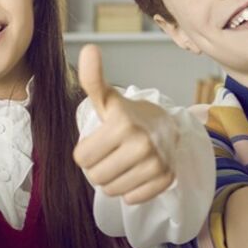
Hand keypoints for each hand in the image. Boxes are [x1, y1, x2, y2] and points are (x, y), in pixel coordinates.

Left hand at [72, 44, 176, 204]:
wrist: (164, 125)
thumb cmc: (126, 115)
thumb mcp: (106, 98)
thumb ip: (92, 78)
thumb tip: (89, 48)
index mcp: (122, 125)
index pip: (81, 159)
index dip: (85, 152)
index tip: (98, 141)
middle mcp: (142, 145)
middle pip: (95, 177)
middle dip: (97, 167)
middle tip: (110, 152)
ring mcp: (157, 163)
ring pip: (112, 190)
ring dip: (112, 179)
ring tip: (122, 161)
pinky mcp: (166, 179)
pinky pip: (132, 199)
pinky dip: (131, 189)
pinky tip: (136, 172)